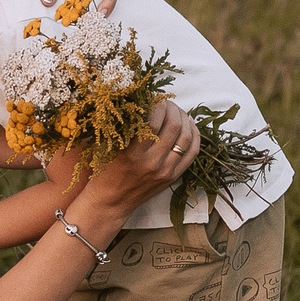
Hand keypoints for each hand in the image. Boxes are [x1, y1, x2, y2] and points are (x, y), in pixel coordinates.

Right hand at [67, 100, 199, 231]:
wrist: (111, 202)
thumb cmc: (105, 171)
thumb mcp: (110, 146)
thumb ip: (126, 127)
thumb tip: (143, 102)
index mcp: (133, 153)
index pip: (154, 121)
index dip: (157, 105)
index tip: (152, 98)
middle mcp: (152, 163)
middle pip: (173, 126)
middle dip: (172, 108)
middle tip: (166, 102)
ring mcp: (165, 171)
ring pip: (185, 137)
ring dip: (184, 119)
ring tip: (177, 111)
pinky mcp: (173, 177)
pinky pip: (192, 153)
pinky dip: (195, 135)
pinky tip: (190, 125)